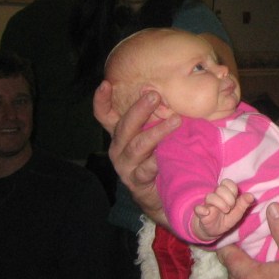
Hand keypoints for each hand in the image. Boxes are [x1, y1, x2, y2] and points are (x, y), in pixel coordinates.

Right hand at [94, 81, 179, 224]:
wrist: (161, 195)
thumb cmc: (160, 157)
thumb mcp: (156, 135)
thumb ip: (158, 117)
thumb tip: (170, 92)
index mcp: (121, 134)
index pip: (105, 115)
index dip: (102, 100)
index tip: (106, 83)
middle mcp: (118, 148)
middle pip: (124, 126)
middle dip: (139, 110)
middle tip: (155, 96)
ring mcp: (125, 166)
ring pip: (137, 146)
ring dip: (156, 132)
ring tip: (176, 121)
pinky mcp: (136, 181)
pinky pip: (146, 169)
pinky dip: (157, 160)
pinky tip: (166, 154)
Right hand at [193, 179, 253, 240]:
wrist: (213, 231)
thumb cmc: (226, 219)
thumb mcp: (237, 213)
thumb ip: (244, 204)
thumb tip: (251, 196)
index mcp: (225, 194)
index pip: (227, 183)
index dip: (232, 190)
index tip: (235, 201)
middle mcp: (215, 197)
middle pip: (220, 188)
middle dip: (228, 198)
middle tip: (230, 208)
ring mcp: (207, 204)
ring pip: (210, 196)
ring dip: (219, 203)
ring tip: (225, 211)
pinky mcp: (200, 213)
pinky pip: (198, 208)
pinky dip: (202, 209)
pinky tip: (207, 212)